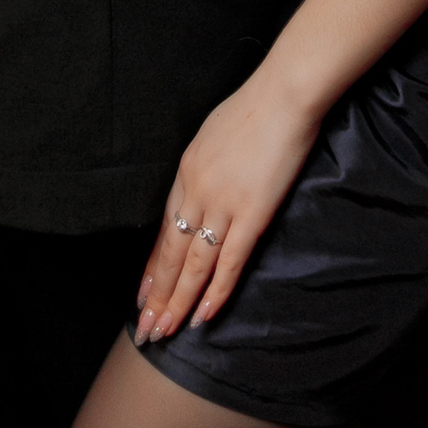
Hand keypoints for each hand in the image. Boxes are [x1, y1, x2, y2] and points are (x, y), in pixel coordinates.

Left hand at [132, 71, 320, 344]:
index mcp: (186, 172)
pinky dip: (216, 292)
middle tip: (145, 329)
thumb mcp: (213, 134)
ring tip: (164, 332)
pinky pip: (230, 261)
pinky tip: (203, 316)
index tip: (143, 294)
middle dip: (157, 295)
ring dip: (178, 302)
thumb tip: (202, 188)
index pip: (165, 230)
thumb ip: (205, 166)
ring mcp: (223, 205)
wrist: (283, 95)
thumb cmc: (255, 107)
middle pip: (172, 253)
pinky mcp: (252, 214)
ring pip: (194, 265)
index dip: (154, 267)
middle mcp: (197, 193)